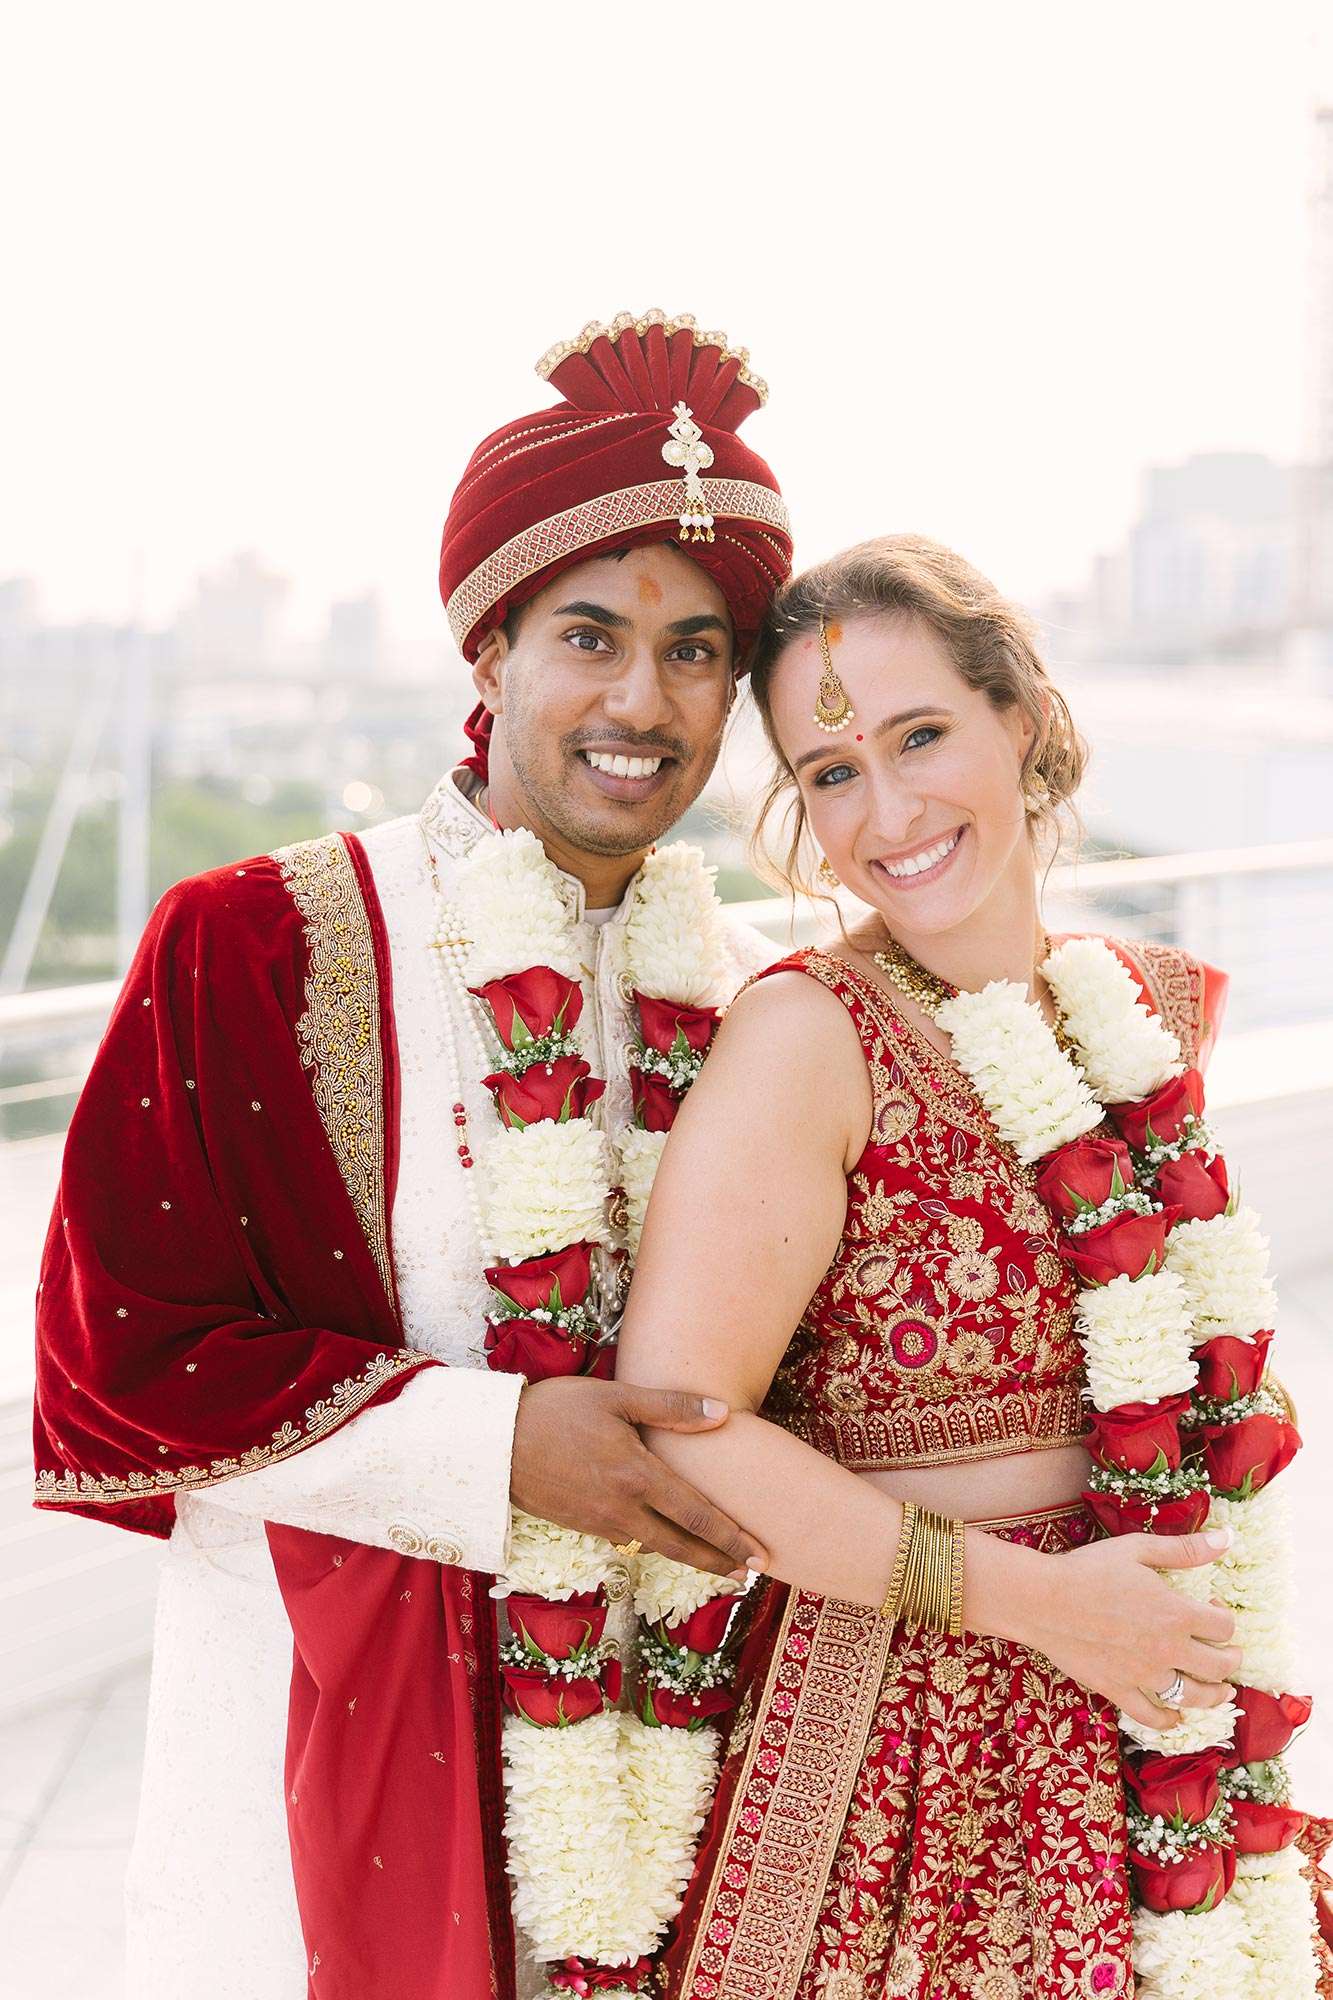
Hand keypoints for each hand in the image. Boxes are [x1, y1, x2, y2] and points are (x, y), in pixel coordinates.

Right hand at [510, 1378, 769, 1576]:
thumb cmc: (556, 1411)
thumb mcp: (615, 1397)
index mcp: (637, 1475)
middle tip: (750, 1575)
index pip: (697, 1514)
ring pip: (655, 1547)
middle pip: (682, 1544)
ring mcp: (601, 1522)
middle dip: (718, 1561)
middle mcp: (623, 1507)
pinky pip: (628, 1541)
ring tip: (716, 1564)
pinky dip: (654, 1547)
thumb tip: (722, 1413)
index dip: (731, 1538)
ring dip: (689, 1557)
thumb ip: (670, 1407)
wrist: (494, 1444)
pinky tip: (663, 1542)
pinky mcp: (582, 1526)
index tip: (759, 1554)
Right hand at [1015, 1529, 1240, 1729]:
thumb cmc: (1089, 1569)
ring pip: (1194, 1697)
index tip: (1213, 1611)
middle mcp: (1167, 1650)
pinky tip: (1175, 1717)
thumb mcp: (1137, 1549)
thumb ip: (1184, 1548)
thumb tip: (1226, 1539)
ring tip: (1221, 1692)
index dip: (1225, 1619)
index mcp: (1176, 1614)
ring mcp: (1144, 1675)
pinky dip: (1169, 1720)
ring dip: (1214, 1695)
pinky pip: (1152, 1716)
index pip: (1223, 1627)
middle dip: (1231, 1661)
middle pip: (1218, 1667)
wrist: (1043, 1600)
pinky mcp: (1119, 1690)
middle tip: (1230, 1655)